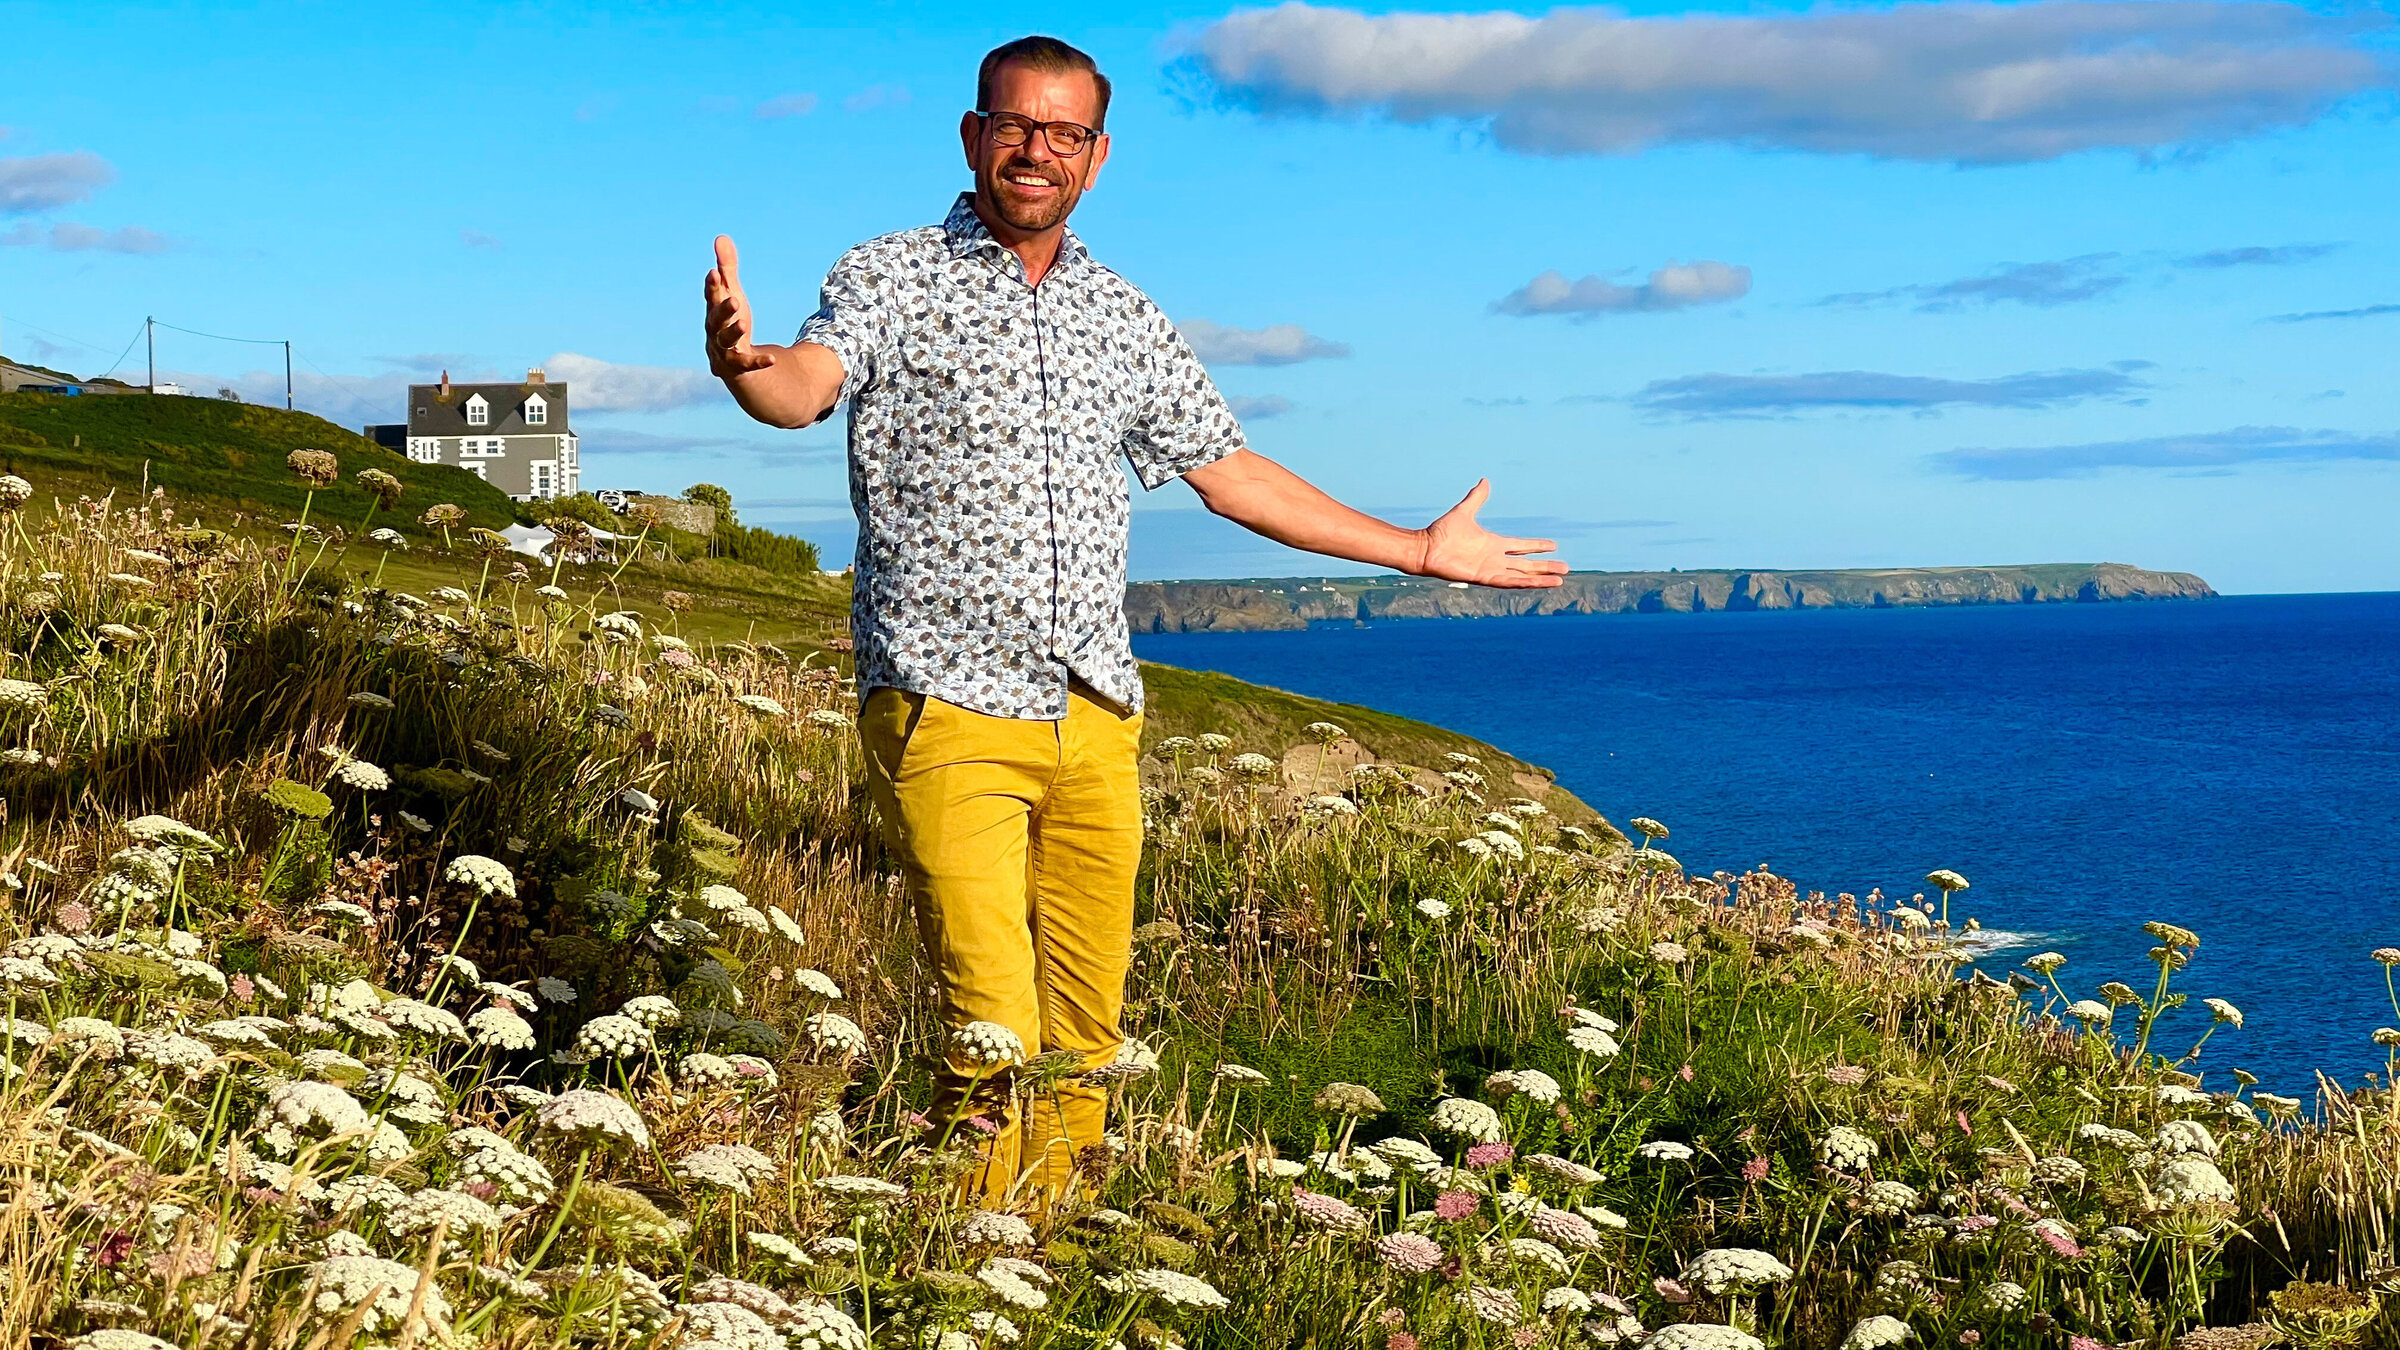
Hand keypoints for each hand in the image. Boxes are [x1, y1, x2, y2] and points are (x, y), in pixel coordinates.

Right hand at [704, 235, 773, 375]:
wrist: (728, 361)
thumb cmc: (729, 320)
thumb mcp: (731, 294)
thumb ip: (727, 269)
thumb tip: (721, 237)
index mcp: (713, 311)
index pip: (711, 297)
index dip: (712, 286)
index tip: (714, 272)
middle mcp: (714, 331)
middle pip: (715, 320)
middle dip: (723, 309)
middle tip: (734, 299)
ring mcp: (723, 350)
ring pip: (725, 342)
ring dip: (733, 332)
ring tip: (744, 323)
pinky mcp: (736, 367)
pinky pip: (746, 364)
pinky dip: (758, 362)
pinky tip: (772, 358)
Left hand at [1415, 479, 1568, 588]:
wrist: (1426, 548)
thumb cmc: (1442, 532)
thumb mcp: (1464, 511)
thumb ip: (1476, 498)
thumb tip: (1485, 480)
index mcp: (1493, 544)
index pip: (1521, 546)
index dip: (1537, 546)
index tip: (1554, 546)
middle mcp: (1495, 559)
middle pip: (1526, 565)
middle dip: (1545, 566)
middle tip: (1566, 568)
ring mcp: (1491, 569)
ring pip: (1522, 576)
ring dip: (1541, 578)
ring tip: (1560, 579)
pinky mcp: (1484, 577)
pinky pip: (1509, 581)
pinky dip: (1526, 583)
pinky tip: (1541, 583)